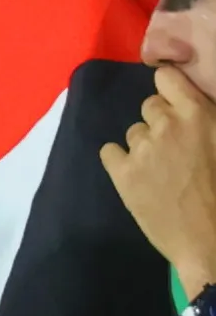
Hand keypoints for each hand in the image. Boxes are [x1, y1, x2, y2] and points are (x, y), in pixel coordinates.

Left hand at [105, 64, 215, 291]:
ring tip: (160, 168)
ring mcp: (142, 149)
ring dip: (144, 144)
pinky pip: (109, 152)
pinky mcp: (122, 174)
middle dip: (161, 121)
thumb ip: (206, 121)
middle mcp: (167, 125)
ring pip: (133, 132)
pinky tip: (135, 174)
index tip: (172, 101)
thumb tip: (194, 113)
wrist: (211, 237)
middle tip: (174, 146)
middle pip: (149, 106)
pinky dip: (119, 160)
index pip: (167, 78)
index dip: (168, 87)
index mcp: (198, 113)